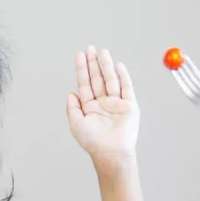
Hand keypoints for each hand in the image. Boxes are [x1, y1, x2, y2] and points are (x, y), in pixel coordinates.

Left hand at [67, 46, 139, 165]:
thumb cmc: (93, 142)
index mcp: (89, 106)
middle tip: (89, 48)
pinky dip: (123, 76)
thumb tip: (70, 93)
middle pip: (97, 78)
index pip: (85, 83)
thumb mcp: (76, 124)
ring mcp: (116, 103)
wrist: (111, 153)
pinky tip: (118, 65)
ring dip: (106, 66)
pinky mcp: (129, 106)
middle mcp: (102, 103)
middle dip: (93, 63)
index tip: (79, 55)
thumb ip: (72, 108)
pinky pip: (126, 88)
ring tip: (102, 52)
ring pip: (111, 80)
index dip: (82, 69)